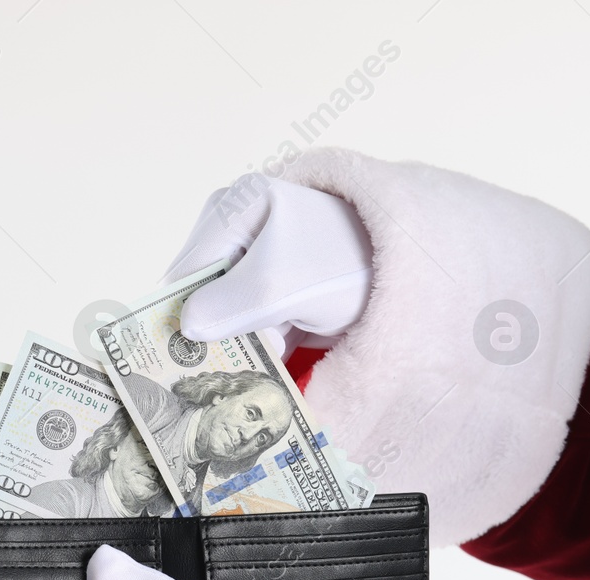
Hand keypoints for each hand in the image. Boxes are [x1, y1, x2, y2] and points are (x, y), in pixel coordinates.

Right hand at [162, 175, 373, 353]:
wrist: (410, 273)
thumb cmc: (346, 264)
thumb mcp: (282, 284)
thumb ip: (230, 304)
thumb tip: (186, 325)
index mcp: (233, 209)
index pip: (184, 272)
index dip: (179, 315)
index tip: (182, 359)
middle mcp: (239, 229)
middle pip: (204, 294)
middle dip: (219, 332)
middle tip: (243, 354)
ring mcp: (260, 261)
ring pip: (229, 316)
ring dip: (245, 343)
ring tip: (276, 350)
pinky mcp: (280, 291)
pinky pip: (254, 325)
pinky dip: (263, 346)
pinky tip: (283, 354)